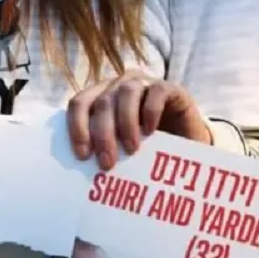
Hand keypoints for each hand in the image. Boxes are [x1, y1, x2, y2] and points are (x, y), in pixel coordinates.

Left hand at [67, 71, 210, 170]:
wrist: (183, 153)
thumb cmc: (143, 156)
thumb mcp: (116, 154)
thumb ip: (98, 152)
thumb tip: (75, 173)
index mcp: (99, 99)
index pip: (79, 104)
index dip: (77, 127)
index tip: (83, 155)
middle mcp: (118, 87)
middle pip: (103, 103)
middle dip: (103, 134)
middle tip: (107, 163)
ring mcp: (144, 84)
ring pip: (126, 92)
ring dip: (126, 123)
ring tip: (131, 149)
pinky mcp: (169, 88)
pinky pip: (157, 91)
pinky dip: (151, 111)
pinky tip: (150, 132)